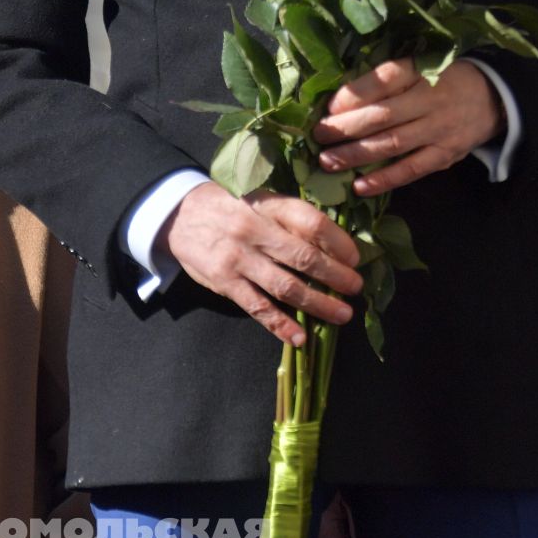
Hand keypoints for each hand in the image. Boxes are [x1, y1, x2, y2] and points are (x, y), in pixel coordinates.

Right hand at [158, 182, 361, 347]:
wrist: (181, 215)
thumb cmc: (231, 208)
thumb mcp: (261, 200)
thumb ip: (291, 218)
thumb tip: (333, 244)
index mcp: (268, 206)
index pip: (312, 223)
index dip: (338, 242)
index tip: (355, 257)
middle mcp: (255, 231)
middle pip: (304, 257)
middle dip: (336, 277)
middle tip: (356, 289)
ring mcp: (239, 259)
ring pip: (286, 287)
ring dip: (318, 304)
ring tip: (341, 315)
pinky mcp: (225, 283)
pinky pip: (258, 308)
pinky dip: (281, 326)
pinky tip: (300, 338)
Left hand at [312, 59, 502, 197]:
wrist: (495, 97)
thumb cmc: (445, 79)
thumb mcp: (422, 67)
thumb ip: (387, 80)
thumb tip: (340, 101)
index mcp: (423, 71)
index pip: (386, 79)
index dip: (355, 94)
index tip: (329, 107)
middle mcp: (431, 99)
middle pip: (383, 115)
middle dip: (346, 128)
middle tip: (319, 136)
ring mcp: (439, 129)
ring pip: (391, 144)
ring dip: (356, 155)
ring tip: (328, 161)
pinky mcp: (445, 155)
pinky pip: (411, 170)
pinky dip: (384, 179)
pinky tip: (359, 186)